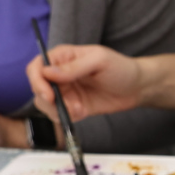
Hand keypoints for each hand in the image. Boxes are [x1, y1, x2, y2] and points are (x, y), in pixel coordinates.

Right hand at [26, 43, 142, 122]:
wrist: (138, 88)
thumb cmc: (122, 68)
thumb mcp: (100, 61)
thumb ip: (74, 67)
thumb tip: (48, 72)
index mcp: (63, 57)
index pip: (37, 66)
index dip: (37, 80)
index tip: (48, 94)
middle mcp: (60, 73)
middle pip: (37, 87)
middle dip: (46, 99)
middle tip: (63, 104)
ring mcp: (65, 91)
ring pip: (44, 103)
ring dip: (56, 110)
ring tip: (78, 109)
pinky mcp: (72, 105)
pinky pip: (58, 114)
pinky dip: (66, 117)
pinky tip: (81, 112)